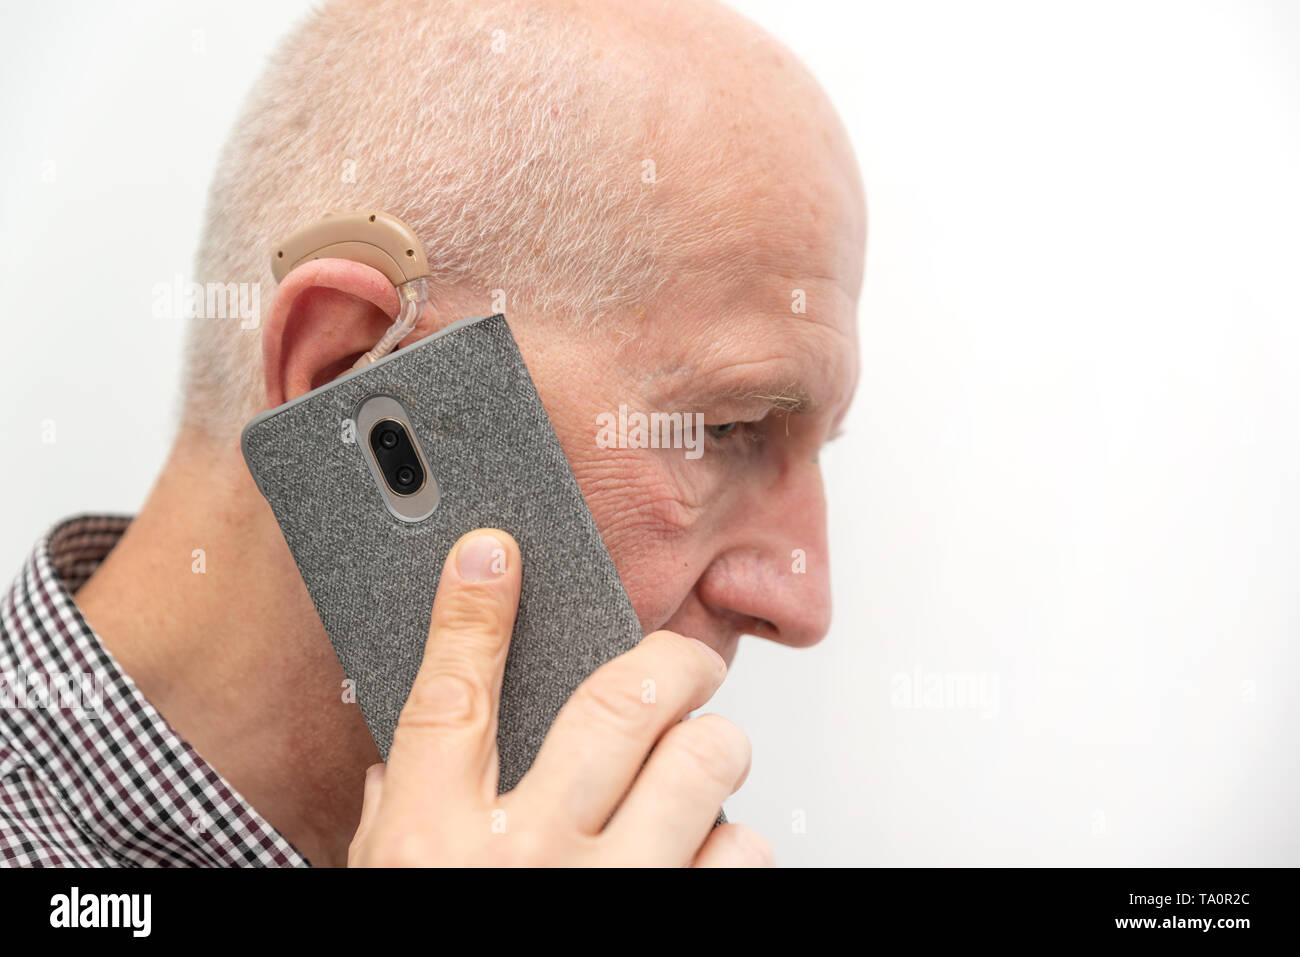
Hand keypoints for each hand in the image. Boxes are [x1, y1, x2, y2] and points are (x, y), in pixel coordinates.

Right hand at [347, 528, 770, 866]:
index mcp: (436, 845)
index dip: (474, 611)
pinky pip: (744, 856)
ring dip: (710, 763)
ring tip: (695, 778)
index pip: (452, 693)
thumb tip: (404, 755)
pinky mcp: (680, 930)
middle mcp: (526, 861)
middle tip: (684, 666)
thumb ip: (401, 821)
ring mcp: (616, 899)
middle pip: (618, 704)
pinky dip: (731, 849)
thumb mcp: (390, 894)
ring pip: (704, 766)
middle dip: (669, 662)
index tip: (495, 552)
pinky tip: (701, 862)